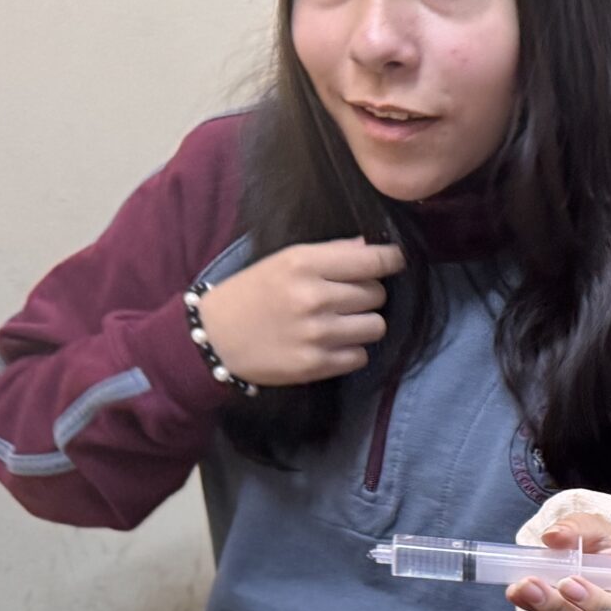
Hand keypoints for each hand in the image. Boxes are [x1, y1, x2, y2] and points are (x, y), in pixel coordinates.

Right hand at [194, 239, 405, 386]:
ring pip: (376, 326)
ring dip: (364, 324)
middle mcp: (314, 297)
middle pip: (377, 294)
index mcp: (303, 263)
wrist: (215, 338)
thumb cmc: (251, 293)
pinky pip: (361, 356)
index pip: (371, 260)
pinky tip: (329, 343)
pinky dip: (351, 350)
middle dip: (368, 294)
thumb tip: (372, 246)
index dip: (391, 260)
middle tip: (345, 297)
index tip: (395, 260)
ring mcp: (317, 334)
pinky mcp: (317, 365)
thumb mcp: (283, 261)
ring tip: (340, 322)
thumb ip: (330, 253)